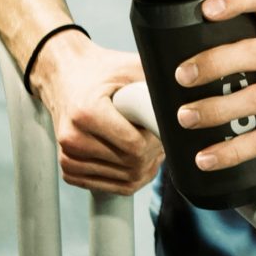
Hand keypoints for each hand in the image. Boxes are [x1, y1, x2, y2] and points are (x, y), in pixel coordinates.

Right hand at [32, 34, 162, 192]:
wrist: (65, 76)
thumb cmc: (101, 72)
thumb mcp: (131, 67)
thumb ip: (157, 85)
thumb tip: (191, 101)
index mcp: (87, 112)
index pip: (135, 146)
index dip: (157, 140)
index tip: (160, 127)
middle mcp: (73, 137)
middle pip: (132, 165)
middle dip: (153, 154)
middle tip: (156, 136)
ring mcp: (68, 156)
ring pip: (124, 181)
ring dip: (143, 167)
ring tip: (144, 143)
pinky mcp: (68, 169)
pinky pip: (110, 188)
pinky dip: (126, 177)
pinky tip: (130, 157)